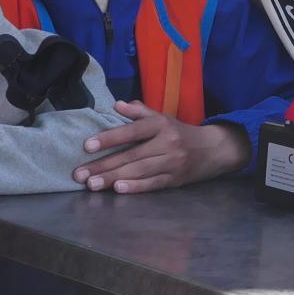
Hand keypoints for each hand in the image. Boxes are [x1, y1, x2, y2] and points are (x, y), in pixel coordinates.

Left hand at [74, 101, 249, 192]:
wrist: (214, 150)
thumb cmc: (180, 133)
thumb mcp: (162, 117)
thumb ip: (139, 112)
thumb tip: (117, 104)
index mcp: (161, 125)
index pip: (132, 131)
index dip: (109, 138)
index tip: (87, 146)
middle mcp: (167, 143)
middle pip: (131, 155)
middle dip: (103, 165)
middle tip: (79, 174)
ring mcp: (172, 163)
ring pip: (139, 171)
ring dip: (113, 179)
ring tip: (92, 185)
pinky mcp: (175, 180)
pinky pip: (153, 184)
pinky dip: (136, 187)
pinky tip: (118, 190)